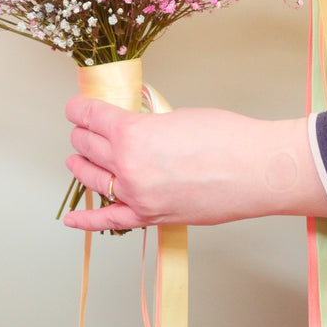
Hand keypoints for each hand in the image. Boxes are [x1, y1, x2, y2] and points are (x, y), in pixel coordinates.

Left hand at [62, 98, 326, 231]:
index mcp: (131, 133)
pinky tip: (71, 219)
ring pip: (93, 178)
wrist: (255, 170)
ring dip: (80, 164)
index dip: (80, 108)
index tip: (76, 106)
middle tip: (82, 127)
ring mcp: (136, 195)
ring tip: (76, 156)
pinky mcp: (150, 217)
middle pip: (88, 146)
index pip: (92, 116)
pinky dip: (87, 220)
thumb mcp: (176, 115)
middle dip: (82, 133)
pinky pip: (109, 220)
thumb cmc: (225, 136)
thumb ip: (147, 122)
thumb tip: (135, 125)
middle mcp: (127, 166)